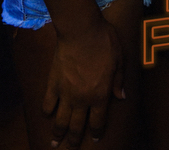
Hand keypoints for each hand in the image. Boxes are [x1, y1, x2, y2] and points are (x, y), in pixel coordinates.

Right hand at [42, 19, 124, 147]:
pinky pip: (48, 103)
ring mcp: (65, 93)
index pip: (98, 121)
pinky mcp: (53, 83)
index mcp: (100, 94)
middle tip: (71, 148)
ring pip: (60, 120)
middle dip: (75, 140)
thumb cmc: (104, 42)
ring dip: (58, 133)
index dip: (97, 131)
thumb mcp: (119, 59)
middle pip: (77, 126)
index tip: (96, 138)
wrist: (81, 30)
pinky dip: (47, 111)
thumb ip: (118, 81)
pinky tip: (47, 115)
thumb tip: (121, 97)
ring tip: (54, 142)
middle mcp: (82, 99)